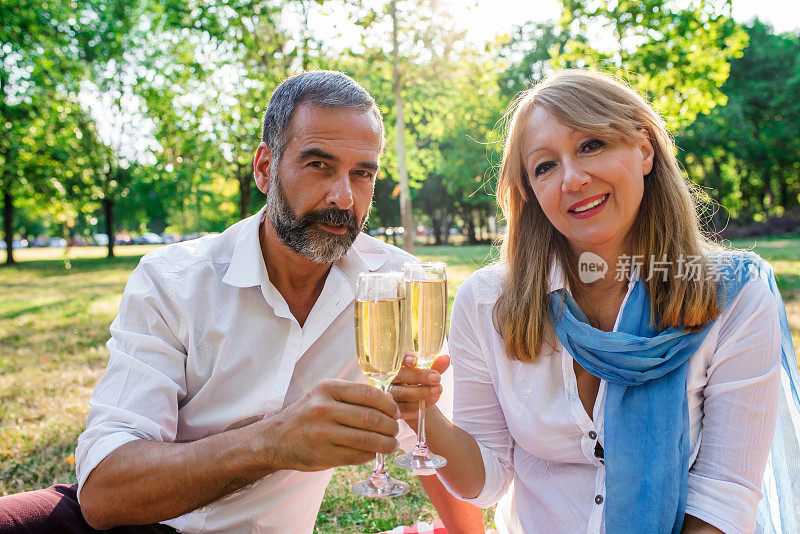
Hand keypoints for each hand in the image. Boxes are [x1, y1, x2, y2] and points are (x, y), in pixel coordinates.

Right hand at [262, 378, 400, 471]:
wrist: (275, 439)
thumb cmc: (307, 415)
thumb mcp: (324, 395)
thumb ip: (352, 396)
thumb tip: (389, 403)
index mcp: (328, 389)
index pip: (369, 394)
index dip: (389, 404)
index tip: (396, 412)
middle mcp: (324, 408)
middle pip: (371, 417)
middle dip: (391, 426)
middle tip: (396, 430)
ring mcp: (322, 433)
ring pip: (367, 439)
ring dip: (386, 443)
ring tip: (391, 444)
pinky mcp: (323, 455)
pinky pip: (357, 456)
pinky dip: (370, 455)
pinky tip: (373, 452)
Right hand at [390, 353, 448, 424]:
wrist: (413, 403)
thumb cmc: (418, 383)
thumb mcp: (427, 373)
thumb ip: (436, 366)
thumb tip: (446, 358)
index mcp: (396, 365)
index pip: (397, 359)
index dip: (404, 358)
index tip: (415, 360)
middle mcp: (388, 377)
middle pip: (401, 375)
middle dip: (420, 377)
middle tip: (437, 378)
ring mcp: (388, 393)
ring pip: (402, 393)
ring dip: (421, 392)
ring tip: (438, 392)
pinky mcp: (391, 407)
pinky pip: (402, 408)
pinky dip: (416, 406)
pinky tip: (429, 403)